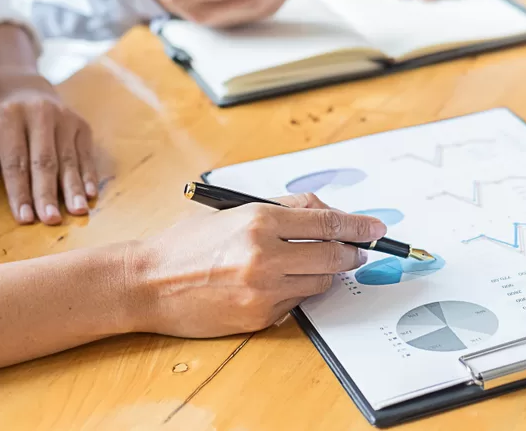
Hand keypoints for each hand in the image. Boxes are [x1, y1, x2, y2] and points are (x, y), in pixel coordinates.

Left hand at [0, 70, 97, 225]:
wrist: (24, 92)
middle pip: (44, 160)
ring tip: (78, 211)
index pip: (14, 161)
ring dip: (74, 188)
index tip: (24, 219)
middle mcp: (39, 113)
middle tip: (51, 219)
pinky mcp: (81, 124)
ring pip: (69, 159)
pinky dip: (89, 175)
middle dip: (48, 193)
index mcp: (7, 118)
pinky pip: (86, 154)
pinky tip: (91, 194)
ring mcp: (64, 118)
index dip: (19, 191)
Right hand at [126, 193, 387, 337]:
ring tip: (314, 264)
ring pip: (321, 282)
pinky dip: (299, 291)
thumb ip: (285, 209)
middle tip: (358, 250)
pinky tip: (283, 282)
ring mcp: (263, 289)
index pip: (328, 222)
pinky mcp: (259, 316)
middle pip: (334, 255)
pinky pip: (297, 303)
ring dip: (326, 273)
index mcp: (259, 220)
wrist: (147, 282)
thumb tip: (329, 213)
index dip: (360, 226)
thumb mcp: (236, 211)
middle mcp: (264, 255)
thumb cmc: (188, 244)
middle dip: (352, 253)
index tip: (377, 229)